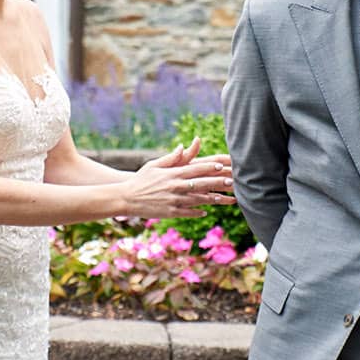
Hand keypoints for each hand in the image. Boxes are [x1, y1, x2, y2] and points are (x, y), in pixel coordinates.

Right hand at [120, 138, 236, 217]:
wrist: (127, 198)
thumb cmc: (141, 179)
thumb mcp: (154, 165)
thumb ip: (171, 158)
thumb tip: (182, 147)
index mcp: (173, 174)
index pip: (196, 169)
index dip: (210, 167)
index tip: (222, 166)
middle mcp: (176, 187)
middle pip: (202, 184)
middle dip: (218, 183)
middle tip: (232, 182)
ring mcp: (175, 201)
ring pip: (199, 200)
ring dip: (214, 199)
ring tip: (227, 199)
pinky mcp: (171, 212)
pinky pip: (189, 212)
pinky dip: (198, 212)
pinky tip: (206, 211)